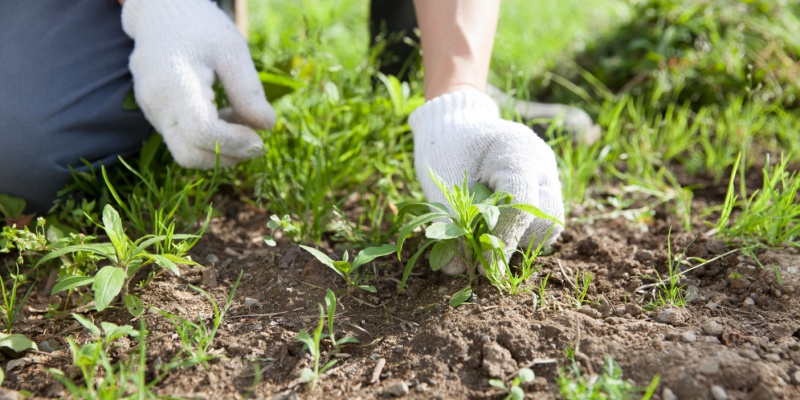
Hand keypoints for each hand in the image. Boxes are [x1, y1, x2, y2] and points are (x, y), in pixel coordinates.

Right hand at [121, 0, 275, 168]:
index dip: (235, 144)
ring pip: (186, 152)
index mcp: (176, 84)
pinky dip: (207, 140)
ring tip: (240, 119)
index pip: (203, 133)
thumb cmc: (199, 28)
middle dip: (228, 155)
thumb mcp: (232, 50)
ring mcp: (151, 113)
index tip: (260, 139)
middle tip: (256, 140)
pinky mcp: (154, 116)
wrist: (160, 14)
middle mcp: (158, 105)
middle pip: (190, 155)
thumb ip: (248, 90)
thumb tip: (267, 127)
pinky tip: (223, 114)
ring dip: (219, 148)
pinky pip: (182, 140)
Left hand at [409, 90, 563, 274]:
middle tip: (483, 253)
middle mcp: (542, 163)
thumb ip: (451, 223)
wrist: (456, 126)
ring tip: (486, 240)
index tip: (482, 265)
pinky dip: (519, 233)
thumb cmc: (445, 147)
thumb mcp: (443, 182)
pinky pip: (542, 221)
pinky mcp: (545, 188)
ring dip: (519, 240)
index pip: (521, 202)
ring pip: (549, 224)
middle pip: (547, 218)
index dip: (503, 238)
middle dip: (516, 241)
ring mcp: (548, 175)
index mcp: (518, 150)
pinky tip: (494, 231)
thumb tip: (455, 271)